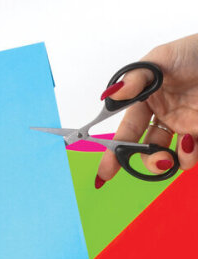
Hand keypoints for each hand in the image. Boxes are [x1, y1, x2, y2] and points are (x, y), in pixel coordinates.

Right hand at [97, 34, 197, 186]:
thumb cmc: (195, 51)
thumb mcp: (161, 58)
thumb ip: (135, 78)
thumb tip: (111, 95)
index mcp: (146, 102)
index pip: (127, 131)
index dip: (114, 152)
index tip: (105, 172)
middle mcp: (163, 117)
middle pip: (146, 151)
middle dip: (147, 162)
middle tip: (157, 161)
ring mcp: (183, 125)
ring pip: (170, 157)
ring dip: (169, 162)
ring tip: (178, 151)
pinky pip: (192, 154)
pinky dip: (190, 155)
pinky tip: (191, 143)